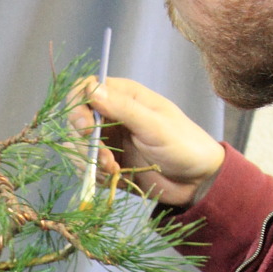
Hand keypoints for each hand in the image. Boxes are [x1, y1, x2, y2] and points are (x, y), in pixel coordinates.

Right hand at [68, 76, 222, 207]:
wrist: (197, 182)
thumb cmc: (184, 146)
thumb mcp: (155, 126)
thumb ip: (123, 108)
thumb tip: (91, 90)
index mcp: (125, 96)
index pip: (85, 90)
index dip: (78, 107)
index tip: (86, 129)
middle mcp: (113, 115)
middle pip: (76, 120)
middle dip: (84, 143)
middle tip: (105, 158)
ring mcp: (109, 139)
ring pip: (78, 146)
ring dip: (91, 162)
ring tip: (114, 171)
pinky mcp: (108, 162)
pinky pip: (87, 167)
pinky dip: (95, 175)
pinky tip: (115, 178)